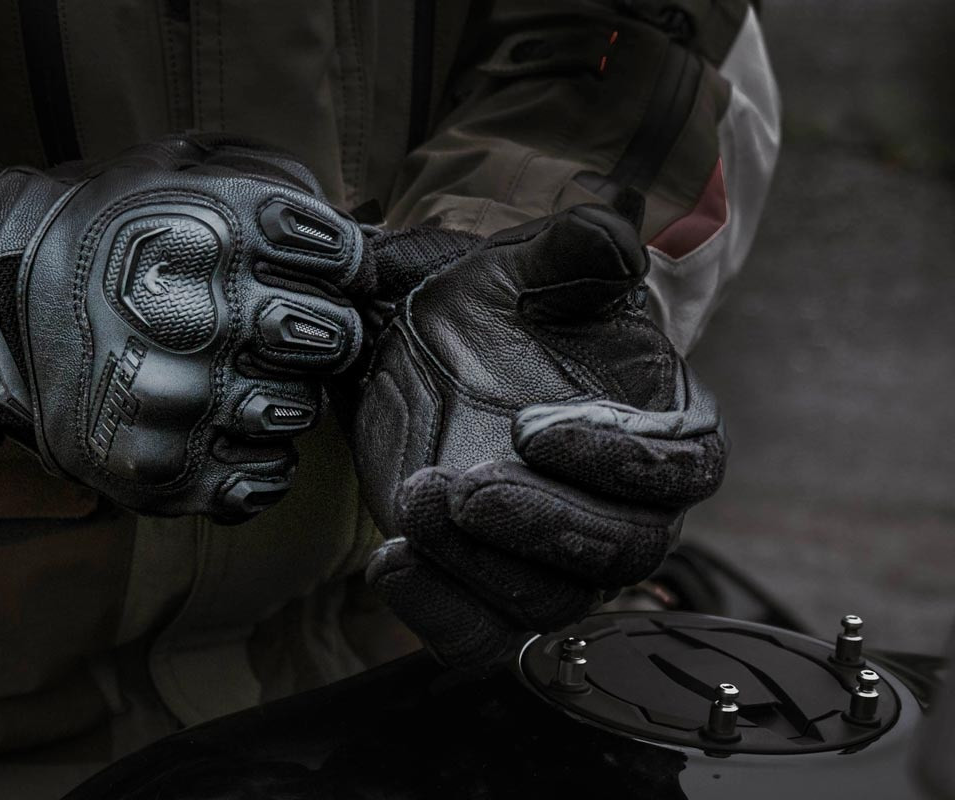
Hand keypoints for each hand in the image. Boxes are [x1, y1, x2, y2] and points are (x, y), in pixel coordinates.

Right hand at [0, 130, 362, 519]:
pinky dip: (255, 458)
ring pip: (301, 412)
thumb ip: (271, 180)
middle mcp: (199, 316)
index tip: (312, 273)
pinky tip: (220, 427)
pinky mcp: (159, 471)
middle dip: (316, 334)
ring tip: (230, 375)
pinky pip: (265, 478)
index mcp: (213, 230)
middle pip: (335, 341)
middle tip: (273, 330)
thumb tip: (356, 226)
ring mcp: (178, 401)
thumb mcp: (175, 170)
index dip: (338, 268)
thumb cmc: (105, 236)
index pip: (343, 258)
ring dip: (281, 396)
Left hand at [349, 205, 725, 666]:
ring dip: (479, 567)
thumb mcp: (528, 262)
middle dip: (540, 524)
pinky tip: (389, 561)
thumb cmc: (495, 303)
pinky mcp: (486, 581)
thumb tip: (618, 240)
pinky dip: (438, 614)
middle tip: (461, 486)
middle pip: (623, 553)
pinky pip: (483, 636)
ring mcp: (553, 554)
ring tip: (412, 504)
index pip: (681, 469)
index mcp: (662, 425)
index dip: (619, 460)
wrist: (420, 345)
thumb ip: (578, 248)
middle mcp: (623, 504)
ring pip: (549, 604)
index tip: (533, 426)